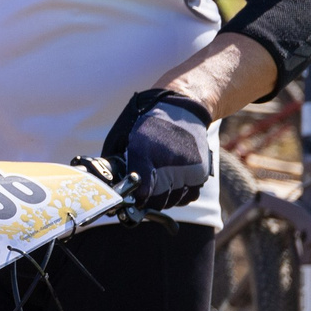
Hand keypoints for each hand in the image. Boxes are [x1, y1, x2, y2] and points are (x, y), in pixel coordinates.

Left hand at [101, 88, 213, 209]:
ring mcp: (188, 169)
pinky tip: (173, 183)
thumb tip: (110, 186)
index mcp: (145, 152)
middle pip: (157, 200)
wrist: (182, 109)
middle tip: (142, 193)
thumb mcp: (124, 136)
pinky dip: (180, 195)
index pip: (142, 191)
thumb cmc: (147, 124)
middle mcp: (170, 162)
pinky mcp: (200, 173)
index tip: (129, 198)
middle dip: (147, 200)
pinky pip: (189, 196)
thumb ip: (117, 162)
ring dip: (164, 198)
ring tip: (158, 183)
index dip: (134, 198)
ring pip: (173, 201)